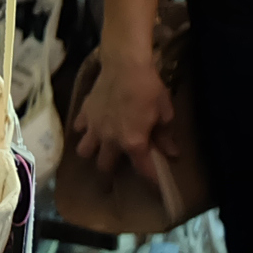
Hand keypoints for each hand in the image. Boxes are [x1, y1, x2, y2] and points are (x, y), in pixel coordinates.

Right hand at [70, 46, 175, 175]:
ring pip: (84, 151)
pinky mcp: (85, 113)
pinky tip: (93, 125)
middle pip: (104, 166)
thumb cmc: (149, 88)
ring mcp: (94, 127)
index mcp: (133, 142)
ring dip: (92, 152)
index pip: (143, 169)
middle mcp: (110, 140)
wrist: (125, 65)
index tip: (157, 187)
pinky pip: (79, 128)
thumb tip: (172, 153)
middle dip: (110, 174)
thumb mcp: (165, 112)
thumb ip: (166, 136)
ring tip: (99, 149)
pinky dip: (85, 130)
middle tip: (116, 174)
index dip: (151, 180)